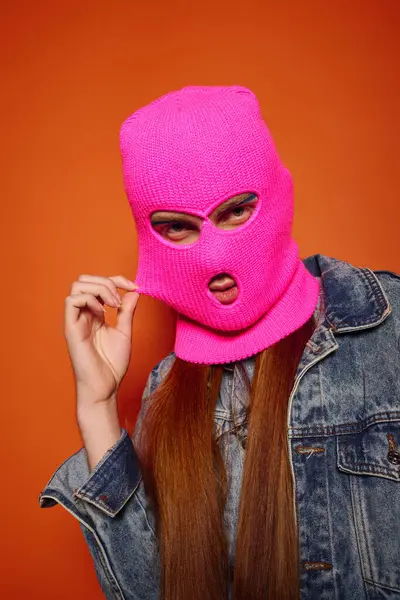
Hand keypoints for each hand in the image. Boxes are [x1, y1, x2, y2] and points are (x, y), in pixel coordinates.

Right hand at [64, 274, 138, 403]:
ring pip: (77, 286)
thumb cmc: (112, 365)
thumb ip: (127, 311)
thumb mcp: (125, 332)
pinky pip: (72, 301)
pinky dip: (90, 300)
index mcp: (95, 314)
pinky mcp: (71, 329)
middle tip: (122, 296)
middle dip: (106, 280)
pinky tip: (102, 313)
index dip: (117, 279)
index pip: (100, 284)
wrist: (105, 387)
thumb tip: (134, 292)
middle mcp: (83, 314)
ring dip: (100, 288)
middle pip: (84, 279)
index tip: (135, 287)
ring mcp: (76, 320)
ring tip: (114, 304)